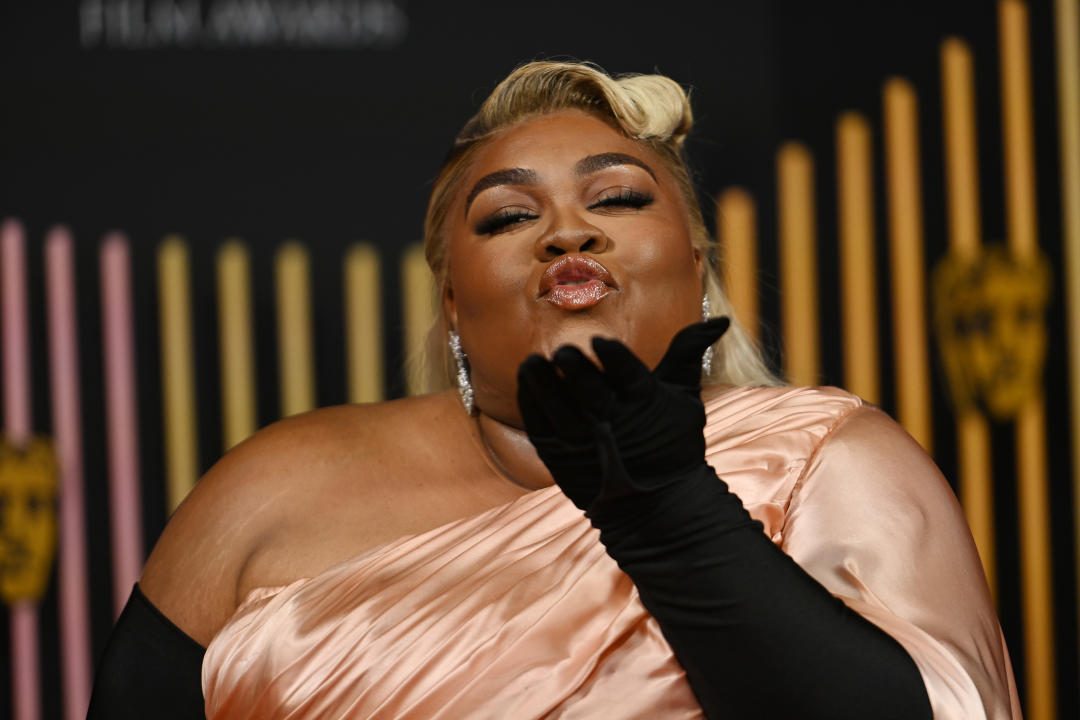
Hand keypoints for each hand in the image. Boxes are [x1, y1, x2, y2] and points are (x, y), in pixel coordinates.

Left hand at [516, 317, 729, 512]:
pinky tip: (527, 379)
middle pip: (592, 394)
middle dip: (577, 372)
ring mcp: (584, 442)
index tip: (600, 342)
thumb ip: (688, 354)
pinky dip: (532, 402)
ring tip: (532, 362)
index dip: (614, 360)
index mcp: (646, 404)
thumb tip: (722, 319)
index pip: (630, 378)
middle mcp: (614, 424)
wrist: (657, 506)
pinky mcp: (560, 456)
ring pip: (560, 410)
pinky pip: (541, 425)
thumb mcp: (684, 397)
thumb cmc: (672, 443)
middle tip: (562, 351)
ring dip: (544, 385)